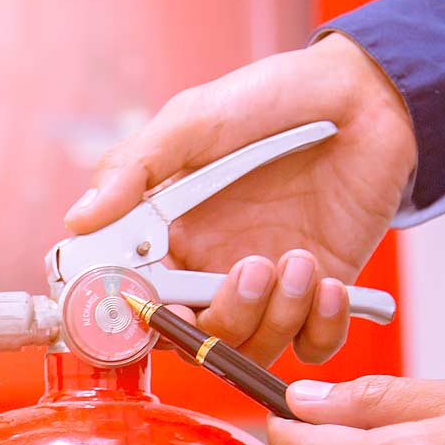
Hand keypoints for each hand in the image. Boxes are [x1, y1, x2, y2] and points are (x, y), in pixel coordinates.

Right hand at [64, 34, 415, 365]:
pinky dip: (321, 328)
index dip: (140, 318)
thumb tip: (79, 218)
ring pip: (252, 348)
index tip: (157, 306)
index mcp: (169, 239)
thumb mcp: (193, 121)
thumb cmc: (274, 99)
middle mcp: (211, 271)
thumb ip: (134, 169)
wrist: (365, 95)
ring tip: (299, 262)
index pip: (137, 302)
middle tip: (248, 271)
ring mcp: (265, 289)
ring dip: (276, 316)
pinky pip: (312, 346)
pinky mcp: (318, 295)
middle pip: (196, 341)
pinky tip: (329, 284)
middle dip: (222, 321)